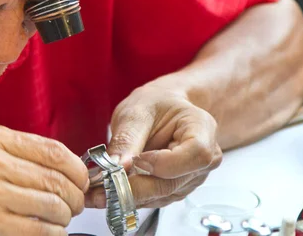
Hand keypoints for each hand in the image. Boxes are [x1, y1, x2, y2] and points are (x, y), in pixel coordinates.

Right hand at [0, 124, 88, 235]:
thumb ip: (13, 149)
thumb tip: (58, 164)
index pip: (52, 149)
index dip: (76, 166)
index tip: (81, 178)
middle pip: (57, 177)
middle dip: (75, 194)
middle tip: (76, 202)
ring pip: (51, 203)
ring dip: (65, 215)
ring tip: (62, 218)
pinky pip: (37, 228)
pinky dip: (52, 232)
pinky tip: (51, 232)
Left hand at [85, 83, 221, 208]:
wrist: (161, 109)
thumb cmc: (156, 104)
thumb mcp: (137, 111)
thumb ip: (128, 138)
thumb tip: (118, 165)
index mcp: (201, 128)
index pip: (195, 154)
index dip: (164, 163)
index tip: (136, 160)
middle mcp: (204, 157)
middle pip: (173, 182)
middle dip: (135, 188)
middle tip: (102, 188)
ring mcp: (191, 176)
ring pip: (162, 196)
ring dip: (129, 197)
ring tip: (98, 192)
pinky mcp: (176, 188)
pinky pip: (155, 199)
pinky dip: (131, 197)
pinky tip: (109, 192)